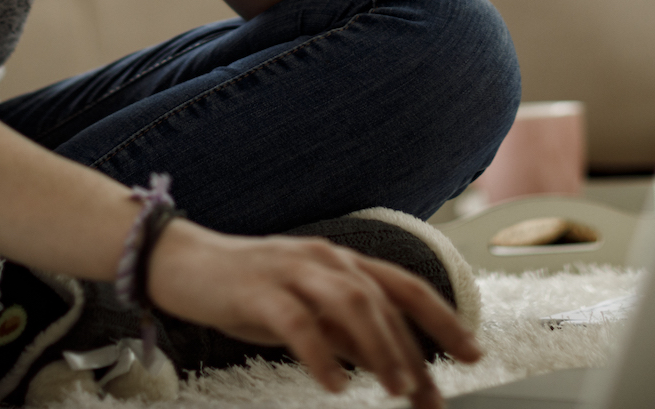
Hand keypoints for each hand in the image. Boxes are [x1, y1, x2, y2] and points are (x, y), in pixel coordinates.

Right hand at [146, 220, 482, 408]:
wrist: (181, 261)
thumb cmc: (245, 288)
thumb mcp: (304, 308)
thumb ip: (343, 328)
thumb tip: (386, 360)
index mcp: (340, 261)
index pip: (405, 286)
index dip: (443, 319)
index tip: (473, 354)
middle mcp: (324, 259)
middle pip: (384, 301)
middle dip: (413, 350)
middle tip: (429, 396)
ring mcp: (292, 270)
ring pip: (352, 303)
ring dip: (379, 348)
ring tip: (395, 390)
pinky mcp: (259, 289)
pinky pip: (298, 322)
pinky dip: (321, 354)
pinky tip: (334, 384)